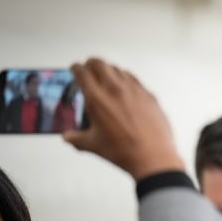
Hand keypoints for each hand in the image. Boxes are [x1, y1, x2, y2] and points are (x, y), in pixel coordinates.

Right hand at [62, 58, 184, 179]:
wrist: (152, 157)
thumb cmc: (125, 151)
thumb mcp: (93, 145)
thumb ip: (76, 139)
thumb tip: (69, 137)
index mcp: (97, 99)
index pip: (81, 72)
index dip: (76, 68)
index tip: (75, 69)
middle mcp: (115, 90)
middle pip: (99, 63)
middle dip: (91, 63)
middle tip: (88, 67)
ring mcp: (134, 91)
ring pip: (118, 69)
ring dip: (109, 70)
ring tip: (106, 76)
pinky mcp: (149, 95)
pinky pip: (135, 79)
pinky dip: (126, 79)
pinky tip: (126, 86)